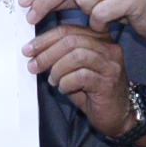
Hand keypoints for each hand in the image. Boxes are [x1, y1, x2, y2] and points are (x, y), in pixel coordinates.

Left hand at [26, 25, 144, 138]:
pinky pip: (82, 76)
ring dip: (57, 68)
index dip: (45, 39)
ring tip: (53, 80)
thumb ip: (60, 56)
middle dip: (47, 53)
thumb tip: (34, 50)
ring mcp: (111, 65)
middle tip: (33, 65)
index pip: (68, 30)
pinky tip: (64, 89)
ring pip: (77, 56)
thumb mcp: (74, 69)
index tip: (28, 49)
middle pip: (71, 40)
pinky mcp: (109, 82)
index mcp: (100, 38)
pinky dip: (66, 82)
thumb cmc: (93, 92)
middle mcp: (109, 48)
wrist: (117, 116)